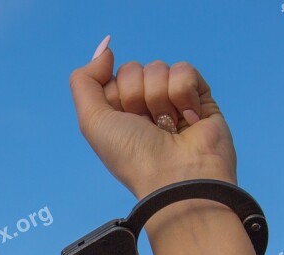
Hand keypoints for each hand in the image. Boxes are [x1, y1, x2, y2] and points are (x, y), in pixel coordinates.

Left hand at [69, 36, 236, 199]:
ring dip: (159, 98)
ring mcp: (172, 102)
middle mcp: (144, 107)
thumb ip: (84, 81)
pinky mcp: (199, 98)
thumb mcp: (92, 121)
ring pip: (159, 68)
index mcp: (118, 113)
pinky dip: (183, 94)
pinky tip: (188, 119)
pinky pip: (185, 71)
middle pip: (134, 69)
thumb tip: (105, 49)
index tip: (122, 119)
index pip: (112, 77)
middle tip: (147, 125)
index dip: (115, 94)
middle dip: (137, 95)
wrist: (176, 177)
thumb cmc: (133, 157)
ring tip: (168, 127)